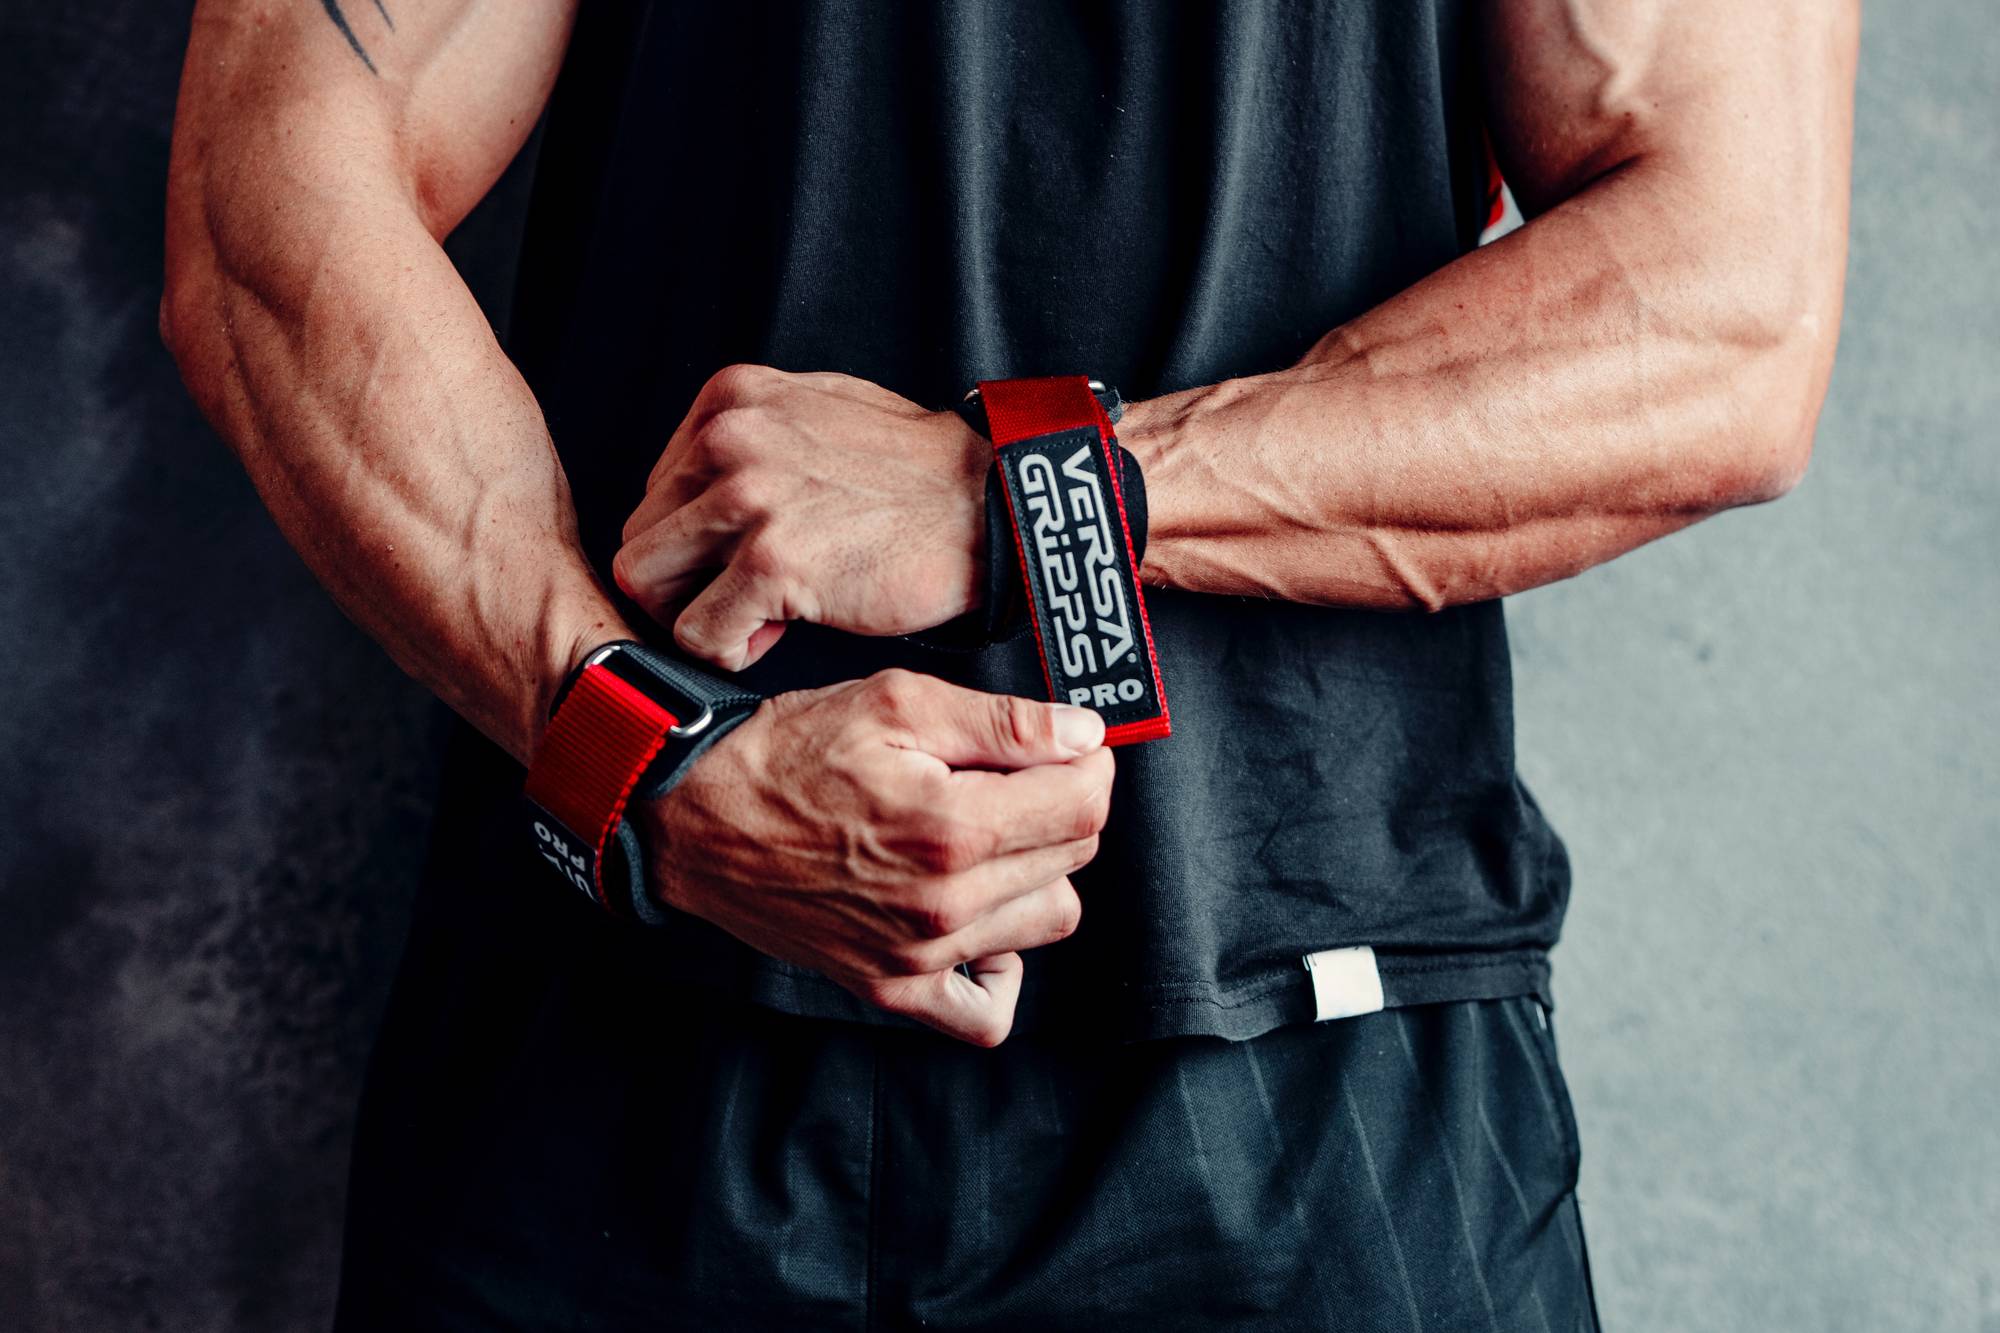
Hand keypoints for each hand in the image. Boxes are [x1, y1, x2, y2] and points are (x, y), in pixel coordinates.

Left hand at [613, 364, 989, 670]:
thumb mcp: (823, 408)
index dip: (697, 540)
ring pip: (647, 584)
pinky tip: (778, 632)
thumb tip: (695, 482)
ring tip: (759, 614)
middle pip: (641, 537)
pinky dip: (729, 649)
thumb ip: (754, 432)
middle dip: (688, 582)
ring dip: (700, 613)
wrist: (990, 508)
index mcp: (731, 398)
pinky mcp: (771, 562)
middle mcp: (728, 438)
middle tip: (748, 596)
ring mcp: (747, 498)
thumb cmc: (919, 473)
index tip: (748, 556)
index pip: (654, 491)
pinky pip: (697, 633)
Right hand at [630, 669, 1113, 1045]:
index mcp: (952, 826)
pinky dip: (1000, 965)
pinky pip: (988, 1010)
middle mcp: (945, 904)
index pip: (1087, 803)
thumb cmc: (786, 753)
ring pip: (1048, 919)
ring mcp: (920, 957)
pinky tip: (978, 916)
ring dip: (1035, 873)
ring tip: (981, 836)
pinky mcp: (893, 989)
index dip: (1088, 761)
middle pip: (1074, 856)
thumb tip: (1088, 735)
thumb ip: (1004, 722)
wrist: (696, 819)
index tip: (1063, 745)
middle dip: (1056, 805)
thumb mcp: (895, 702)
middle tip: (1002, 777)